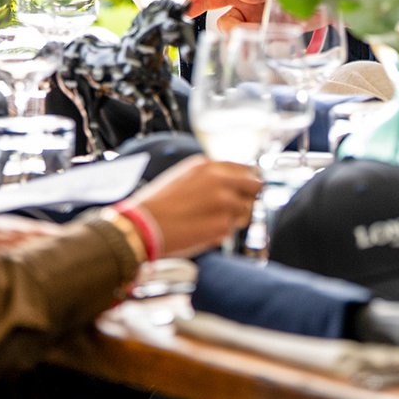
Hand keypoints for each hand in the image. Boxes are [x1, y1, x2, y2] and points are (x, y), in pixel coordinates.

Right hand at [125, 157, 263, 257]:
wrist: (143, 226)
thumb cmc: (158, 203)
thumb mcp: (183, 175)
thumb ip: (210, 174)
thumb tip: (232, 180)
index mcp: (209, 166)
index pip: (246, 169)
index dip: (247, 181)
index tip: (244, 189)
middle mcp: (221, 181)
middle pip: (256, 187)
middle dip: (248, 197)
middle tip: (235, 207)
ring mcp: (225, 204)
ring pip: (248, 211)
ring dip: (237, 217)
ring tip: (211, 221)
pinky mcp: (223, 226)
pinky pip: (234, 229)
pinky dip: (223, 232)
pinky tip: (203, 230)